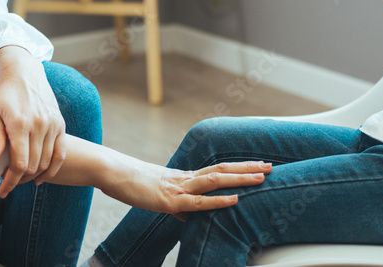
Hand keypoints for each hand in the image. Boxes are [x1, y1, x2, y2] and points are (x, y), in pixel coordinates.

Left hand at [0, 46, 65, 197]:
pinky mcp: (60, 124)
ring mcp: (53, 125)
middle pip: (32, 166)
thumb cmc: (5, 93)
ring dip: (33, 175)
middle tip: (7, 184)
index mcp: (20, 123)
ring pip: (46, 162)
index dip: (10, 182)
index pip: (19, 164)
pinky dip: (52, 168)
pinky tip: (41, 178)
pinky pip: (60, 153)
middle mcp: (40, 125)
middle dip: (19, 180)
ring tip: (20, 179)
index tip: (1, 192)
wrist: (25, 72)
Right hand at [100, 160, 271, 220]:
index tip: (258, 165)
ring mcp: (179, 188)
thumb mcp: (159, 195)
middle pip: (223, 170)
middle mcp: (186, 179)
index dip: (239, 168)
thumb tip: (189, 217)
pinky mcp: (170, 201)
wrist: (112, 172)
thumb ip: (178, 206)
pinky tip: (235, 200)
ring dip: (241, 179)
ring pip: (216, 180)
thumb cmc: (132, 183)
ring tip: (261, 177)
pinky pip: (198, 202)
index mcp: (184, 176)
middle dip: (248, 169)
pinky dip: (218, 200)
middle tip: (270, 166)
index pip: (218, 169)